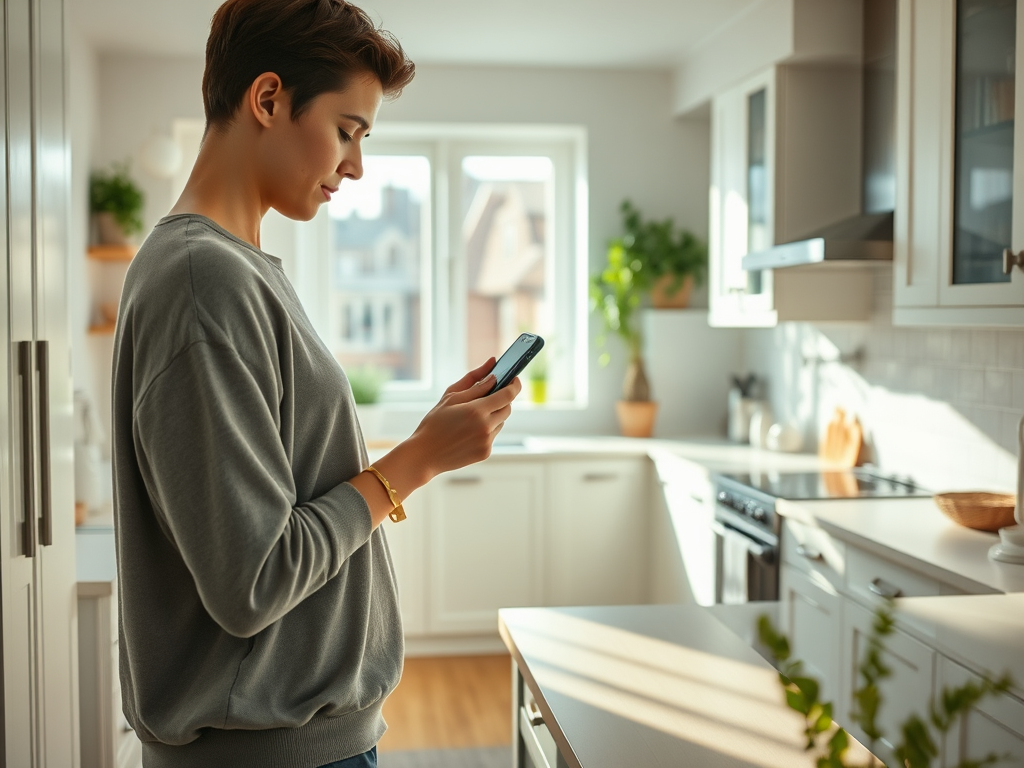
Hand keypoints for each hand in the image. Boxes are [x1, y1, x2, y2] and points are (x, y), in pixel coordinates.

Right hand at [355, 359, 520, 527]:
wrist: (424, 454)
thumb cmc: (434, 423)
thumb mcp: (451, 396)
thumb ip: (474, 380)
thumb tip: (492, 365)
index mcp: (476, 410)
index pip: (508, 394)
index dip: (514, 385)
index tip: (514, 378)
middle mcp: (486, 427)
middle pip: (507, 408)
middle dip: (501, 399)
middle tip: (487, 396)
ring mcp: (487, 442)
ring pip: (501, 422)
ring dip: (493, 415)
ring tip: (471, 417)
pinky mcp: (486, 452)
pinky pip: (493, 435)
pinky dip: (486, 429)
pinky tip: (468, 431)